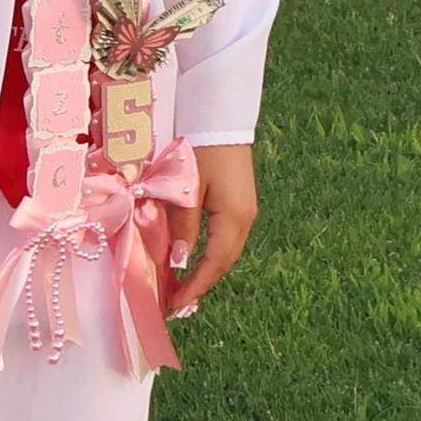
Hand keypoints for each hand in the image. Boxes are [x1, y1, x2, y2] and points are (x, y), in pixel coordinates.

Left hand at [166, 142, 256, 314]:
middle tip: (175, 304)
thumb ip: (183, 224)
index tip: (175, 306)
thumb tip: (179, 262)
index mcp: (234, 218)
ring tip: (181, 287)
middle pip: (222, 262)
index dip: (195, 287)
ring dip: (204, 269)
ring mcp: (244, 210)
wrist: (219, 114)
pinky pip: (223, 236)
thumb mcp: (186, 186)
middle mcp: (245, 219)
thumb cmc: (199, 147)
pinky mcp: (238, 200)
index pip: (214, 264)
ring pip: (223, 250)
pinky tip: (193, 255)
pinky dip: (207, 251)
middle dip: (200, 284)